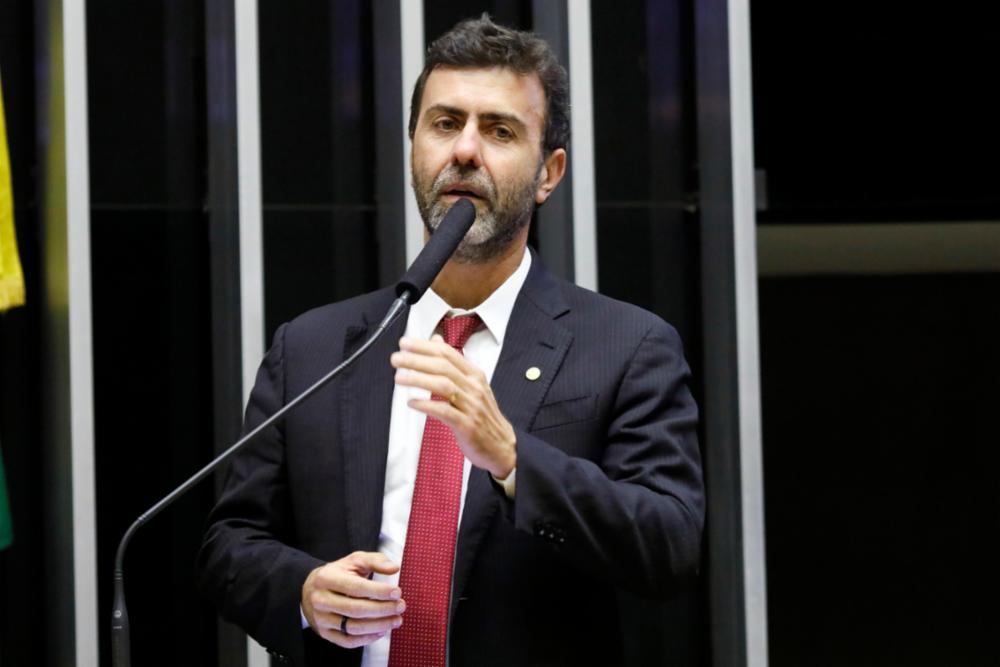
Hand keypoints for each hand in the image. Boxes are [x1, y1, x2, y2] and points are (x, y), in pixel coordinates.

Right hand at [301, 551, 404, 648]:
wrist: (312, 589)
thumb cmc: (339, 573)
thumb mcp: (355, 560)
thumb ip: (376, 561)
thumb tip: (394, 568)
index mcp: (326, 578)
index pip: (356, 588)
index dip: (379, 591)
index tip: (397, 592)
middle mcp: (321, 600)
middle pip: (356, 609)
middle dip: (382, 609)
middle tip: (401, 606)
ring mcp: (321, 619)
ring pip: (353, 628)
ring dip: (379, 625)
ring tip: (396, 619)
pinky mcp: (325, 633)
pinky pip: (348, 641)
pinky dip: (368, 638)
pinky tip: (382, 630)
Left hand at [391, 335, 516, 477]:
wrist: (502, 446)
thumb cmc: (483, 416)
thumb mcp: (472, 385)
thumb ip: (453, 364)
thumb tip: (436, 341)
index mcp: (475, 375)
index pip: (448, 354)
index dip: (425, 347)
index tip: (405, 343)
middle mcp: (474, 387)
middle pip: (443, 367)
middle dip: (417, 360)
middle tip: (396, 359)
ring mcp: (471, 406)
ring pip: (443, 386)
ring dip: (419, 380)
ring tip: (399, 378)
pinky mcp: (467, 425)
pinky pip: (445, 412)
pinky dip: (427, 405)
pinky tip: (412, 402)